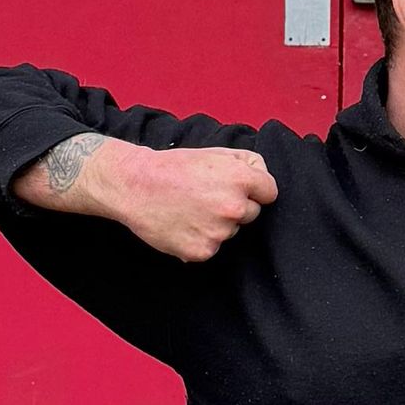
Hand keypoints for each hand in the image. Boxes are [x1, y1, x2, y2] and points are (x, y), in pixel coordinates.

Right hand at [15, 131, 278, 262]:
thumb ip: (246, 162)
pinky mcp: (202, 252)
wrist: (134, 186)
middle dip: (236, 206)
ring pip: (231, 232)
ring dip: (217, 224)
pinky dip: (201, 239)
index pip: (270, 192)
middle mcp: (233, 207)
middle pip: (252, 214)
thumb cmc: (174, 166)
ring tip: (190, 209)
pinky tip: (183, 224)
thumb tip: (263, 176)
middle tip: (206, 197)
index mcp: (240, 180)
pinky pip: (212, 247)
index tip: (238, 188)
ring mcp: (218, 233)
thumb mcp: (214, 152)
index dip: (255, 189)